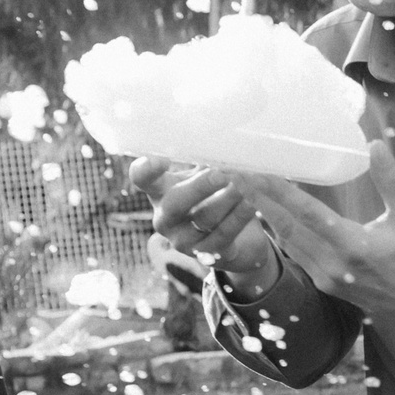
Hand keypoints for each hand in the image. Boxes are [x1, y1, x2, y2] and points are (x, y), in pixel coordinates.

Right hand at [128, 158, 278, 292]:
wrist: (236, 240)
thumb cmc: (213, 198)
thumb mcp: (203, 177)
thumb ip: (206, 162)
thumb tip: (224, 139)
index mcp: (160, 191)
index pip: (142, 178)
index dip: (146, 170)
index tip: (162, 160)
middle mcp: (165, 218)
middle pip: (175, 204)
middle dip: (199, 187)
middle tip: (221, 174)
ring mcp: (183, 239)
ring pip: (204, 219)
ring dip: (227, 200)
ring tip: (244, 185)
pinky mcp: (207, 255)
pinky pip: (224, 235)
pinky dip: (239, 218)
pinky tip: (252, 204)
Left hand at [232, 140, 394, 337]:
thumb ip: (392, 180)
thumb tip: (376, 145)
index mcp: (353, 246)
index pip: (306, 213)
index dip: (277, 189)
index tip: (254, 170)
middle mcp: (333, 265)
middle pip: (284, 227)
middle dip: (257, 198)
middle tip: (232, 172)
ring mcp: (326, 278)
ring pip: (287, 242)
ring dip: (264, 215)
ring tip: (244, 189)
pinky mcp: (326, 285)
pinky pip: (296, 254)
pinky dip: (280, 233)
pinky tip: (269, 216)